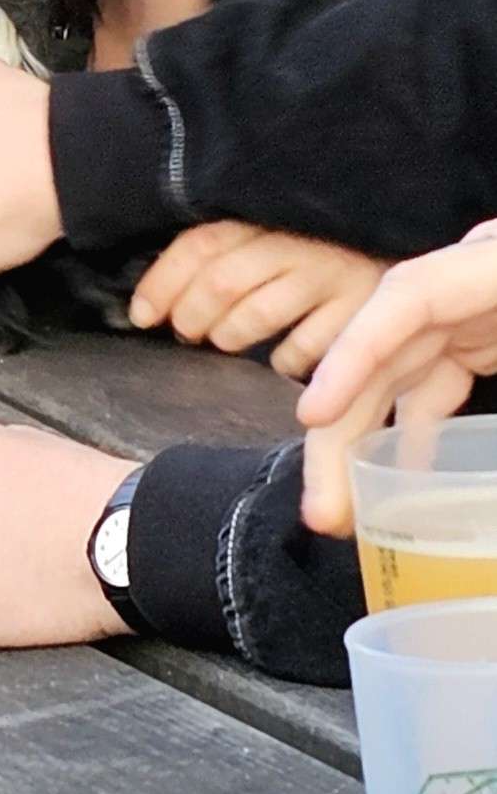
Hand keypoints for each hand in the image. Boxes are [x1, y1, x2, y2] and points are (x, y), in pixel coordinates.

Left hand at [129, 221, 385, 377]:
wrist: (402, 249)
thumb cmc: (314, 245)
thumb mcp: (266, 233)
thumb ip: (219, 253)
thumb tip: (151, 301)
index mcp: (264, 216)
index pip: (199, 246)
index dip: (162, 284)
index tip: (141, 315)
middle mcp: (297, 242)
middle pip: (221, 282)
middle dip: (190, 315)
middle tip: (185, 332)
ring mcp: (332, 274)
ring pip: (255, 316)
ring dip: (228, 336)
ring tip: (224, 339)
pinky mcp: (363, 310)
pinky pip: (304, 349)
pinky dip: (282, 360)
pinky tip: (279, 358)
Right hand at [296, 226, 496, 534]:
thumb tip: (492, 482)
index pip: (409, 301)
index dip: (356, 356)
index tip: (315, 417)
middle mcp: (473, 281)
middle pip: (384, 348)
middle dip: (341, 427)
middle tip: (322, 510)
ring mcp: (477, 309)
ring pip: (396, 374)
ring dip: (359, 440)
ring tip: (338, 512)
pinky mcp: (486, 336)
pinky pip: (431, 382)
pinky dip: (410, 429)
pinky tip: (398, 481)